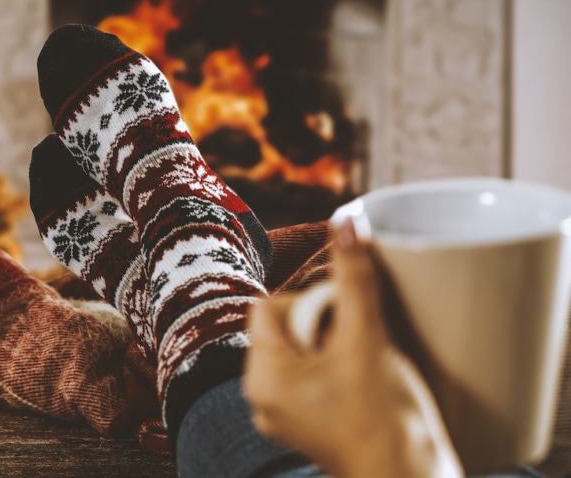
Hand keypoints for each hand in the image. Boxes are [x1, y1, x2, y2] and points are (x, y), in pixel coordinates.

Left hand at [243, 221, 462, 477]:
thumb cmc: (384, 421)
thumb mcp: (367, 339)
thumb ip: (354, 278)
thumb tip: (346, 222)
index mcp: (262, 376)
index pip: (268, 306)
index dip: (308, 300)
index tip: (344, 317)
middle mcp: (261, 397)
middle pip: (284, 327)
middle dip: (323, 324)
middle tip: (357, 343)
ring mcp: (283, 415)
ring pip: (301, 351)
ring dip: (333, 345)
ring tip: (362, 365)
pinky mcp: (307, 425)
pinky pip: (311, 377)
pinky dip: (336, 370)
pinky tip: (363, 384)